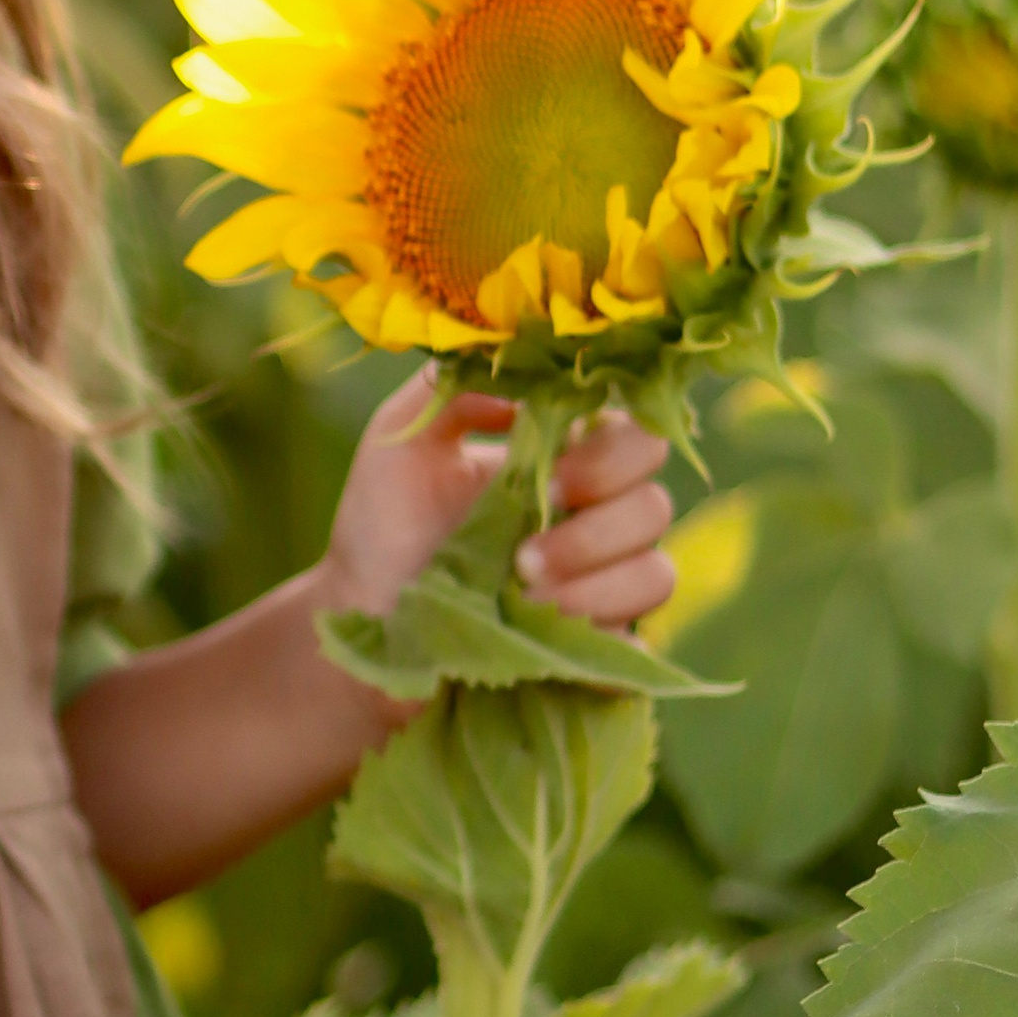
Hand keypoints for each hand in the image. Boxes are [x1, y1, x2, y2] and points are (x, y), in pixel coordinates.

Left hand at [319, 373, 676, 632]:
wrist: (361, 615)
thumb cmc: (381, 523)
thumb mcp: (400, 438)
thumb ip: (452, 386)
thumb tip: (522, 372)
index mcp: (561, 459)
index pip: (634, 433)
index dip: (611, 448)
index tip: (549, 464)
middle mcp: (594, 517)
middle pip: (656, 500)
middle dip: (596, 518)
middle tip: (524, 541)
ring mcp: (601, 583)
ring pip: (656, 569)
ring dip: (591, 574)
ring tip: (519, 582)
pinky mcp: (601, 644)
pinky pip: (640, 636)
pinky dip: (596, 620)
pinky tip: (539, 618)